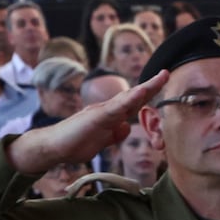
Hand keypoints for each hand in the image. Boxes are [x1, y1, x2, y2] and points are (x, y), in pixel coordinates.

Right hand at [6, 71, 168, 175]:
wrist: (52, 147)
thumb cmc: (75, 143)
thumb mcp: (102, 140)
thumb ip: (115, 133)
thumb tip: (126, 127)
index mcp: (112, 116)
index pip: (134, 103)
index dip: (149, 94)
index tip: (163, 83)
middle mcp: (108, 110)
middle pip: (134, 96)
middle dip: (152, 85)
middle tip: (167, 72)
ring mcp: (102, 112)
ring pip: (127, 98)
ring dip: (145, 88)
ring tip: (160, 77)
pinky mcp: (96, 118)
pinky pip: (115, 108)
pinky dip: (128, 99)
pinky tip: (139, 92)